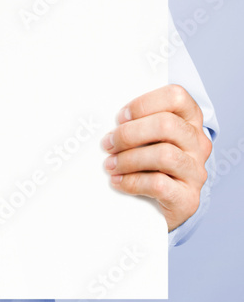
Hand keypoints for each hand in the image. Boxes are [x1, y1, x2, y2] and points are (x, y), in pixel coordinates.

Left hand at [102, 83, 212, 230]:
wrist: (156, 205)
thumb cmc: (147, 160)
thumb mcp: (145, 135)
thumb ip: (135, 121)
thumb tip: (103, 117)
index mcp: (190, 119)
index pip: (176, 96)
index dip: (145, 103)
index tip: (121, 117)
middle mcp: (198, 143)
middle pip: (167, 125)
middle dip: (129, 133)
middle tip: (108, 143)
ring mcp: (196, 171)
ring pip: (165, 155)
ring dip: (129, 159)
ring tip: (110, 164)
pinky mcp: (189, 198)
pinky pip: (160, 184)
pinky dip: (133, 182)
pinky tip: (118, 181)